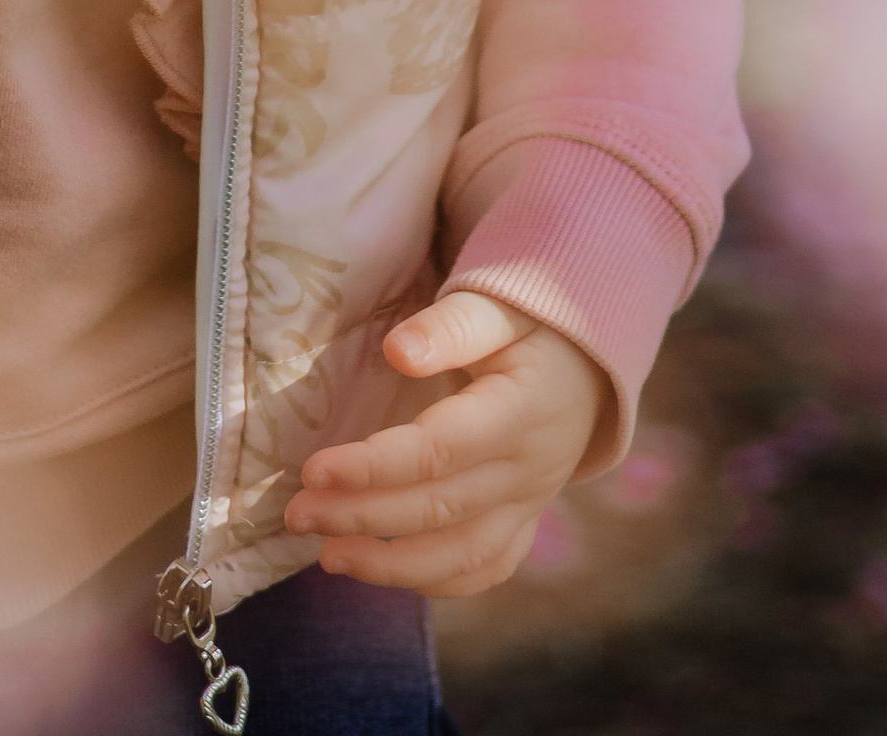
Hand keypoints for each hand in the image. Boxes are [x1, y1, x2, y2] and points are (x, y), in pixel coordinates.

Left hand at [284, 294, 606, 596]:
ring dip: (391, 565)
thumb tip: (397, 351)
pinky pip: (486, 568)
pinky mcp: (524, 523)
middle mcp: (528, 471)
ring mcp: (530, 505)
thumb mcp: (499, 306)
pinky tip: (384, 573)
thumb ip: (451, 326)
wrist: (590, 365)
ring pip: (461, 555)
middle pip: (438, 509)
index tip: (313, 470)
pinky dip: (437, 581)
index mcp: (519, 414)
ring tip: (327, 558)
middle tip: (297, 515)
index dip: (373, 466)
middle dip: (361, 517)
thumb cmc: (532, 325)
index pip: (437, 453)